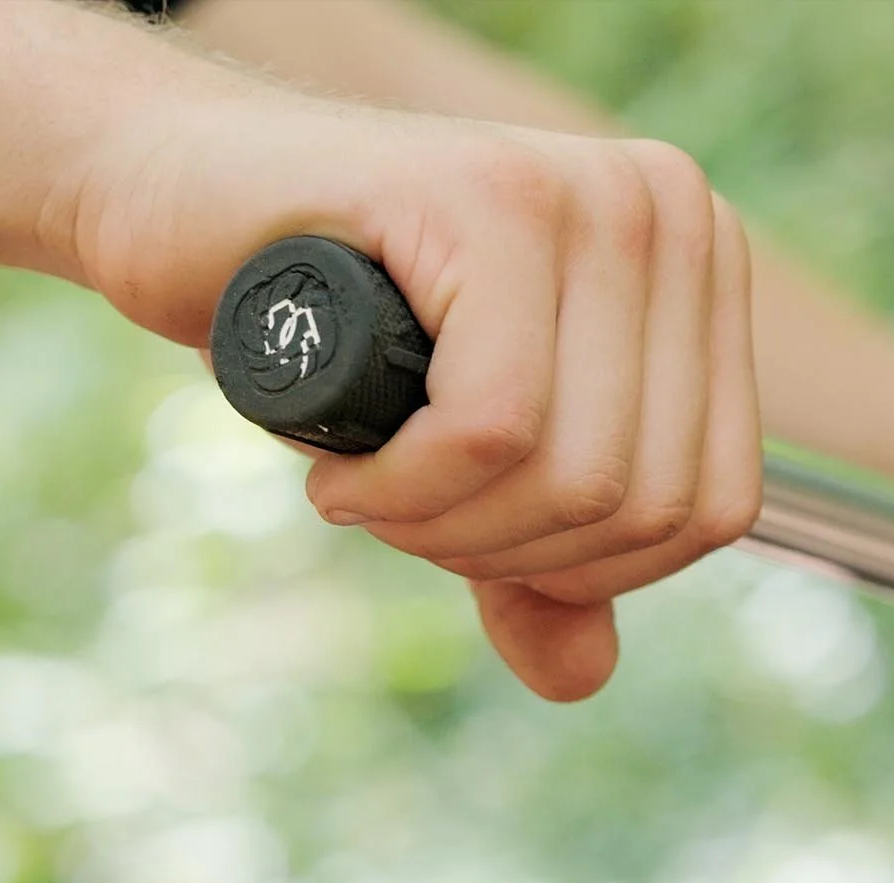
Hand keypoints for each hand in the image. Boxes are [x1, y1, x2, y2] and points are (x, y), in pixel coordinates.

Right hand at [68, 85, 759, 701]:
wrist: (178, 202)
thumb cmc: (329, 329)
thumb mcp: (460, 466)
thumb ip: (536, 561)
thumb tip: (583, 678)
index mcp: (701, 265)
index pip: (715, 505)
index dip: (585, 573)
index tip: (469, 537)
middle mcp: (672, 214)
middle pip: (645, 501)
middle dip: (501, 554)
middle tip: (394, 512)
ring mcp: (592, 194)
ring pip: (575, 475)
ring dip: (442, 529)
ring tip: (364, 487)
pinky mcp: (494, 195)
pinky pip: (492, 426)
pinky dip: (403, 490)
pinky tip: (341, 471)